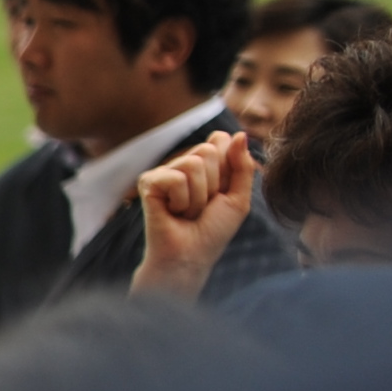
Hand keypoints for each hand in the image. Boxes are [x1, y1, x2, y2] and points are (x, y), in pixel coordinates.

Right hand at [130, 130, 259, 299]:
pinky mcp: (148, 182)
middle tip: (202, 206)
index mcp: (205, 163)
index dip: (228, 169)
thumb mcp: (239, 197)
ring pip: (193, 163)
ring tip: (188, 212)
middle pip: (208, 149)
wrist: (190, 257)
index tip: (221, 194)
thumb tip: (239, 133)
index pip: (221, 141)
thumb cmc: (213, 231)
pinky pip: (175, 178)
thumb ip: (243, 165)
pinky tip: (172, 212)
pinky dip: (181, 201)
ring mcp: (164, 172)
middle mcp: (183, 164)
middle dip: (213, 183)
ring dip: (197, 196)